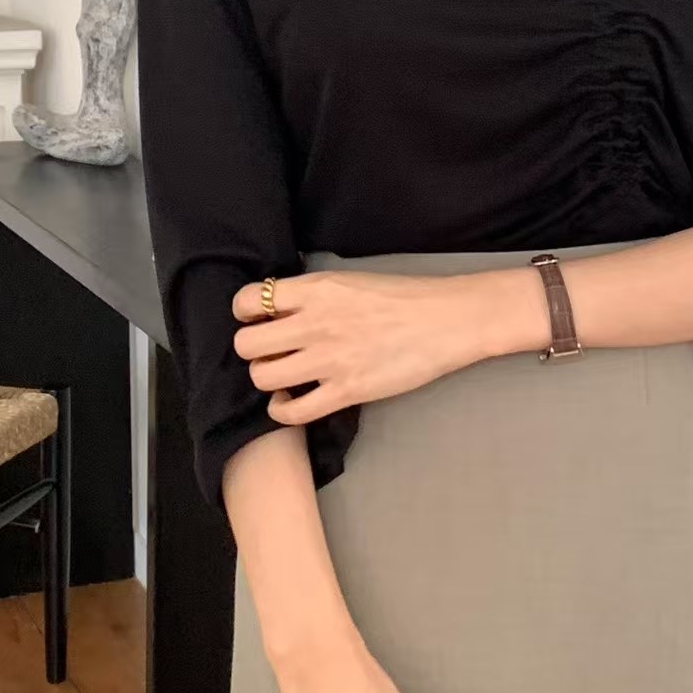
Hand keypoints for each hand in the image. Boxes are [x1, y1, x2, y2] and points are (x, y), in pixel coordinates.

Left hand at [231, 266, 544, 423]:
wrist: (447, 320)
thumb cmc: (404, 297)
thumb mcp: (349, 281)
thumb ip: (312, 294)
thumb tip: (277, 308)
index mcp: (315, 289)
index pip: (247, 301)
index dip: (245, 313)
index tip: (259, 320)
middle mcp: (314, 323)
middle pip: (246, 344)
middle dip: (252, 350)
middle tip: (271, 351)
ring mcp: (329, 360)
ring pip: (262, 377)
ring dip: (267, 379)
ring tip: (283, 376)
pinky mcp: (346, 391)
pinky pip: (292, 411)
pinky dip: (282, 410)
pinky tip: (292, 401)